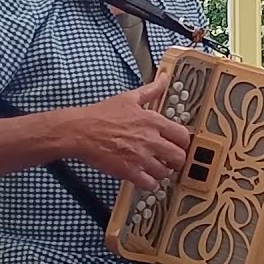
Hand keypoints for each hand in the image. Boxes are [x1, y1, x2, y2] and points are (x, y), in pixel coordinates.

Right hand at [73, 78, 191, 190]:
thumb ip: (151, 90)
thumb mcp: (129, 98)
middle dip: (177, 161)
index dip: (183, 143)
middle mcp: (151, 140)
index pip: (183, 136)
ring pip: (165, 173)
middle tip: (170, 161)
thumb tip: (164, 78)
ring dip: (163, 173)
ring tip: (156, 169)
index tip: (178, 145)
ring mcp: (141, 157)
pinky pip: (150, 184)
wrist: (81, 131)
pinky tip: (146, 179)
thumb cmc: (102, 114)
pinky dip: (150, 184)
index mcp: (154, 121)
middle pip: (179, 157)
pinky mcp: (130, 171)